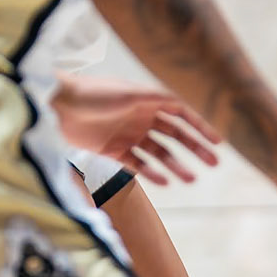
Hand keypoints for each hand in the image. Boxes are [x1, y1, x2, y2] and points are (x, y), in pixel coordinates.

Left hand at [53, 78, 222, 185]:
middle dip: (195, 148)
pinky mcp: (112, 151)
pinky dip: (151, 173)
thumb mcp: (128, 94)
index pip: (183, 114)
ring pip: (159, 153)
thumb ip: (155, 100)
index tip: (218, 141)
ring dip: (176, 165)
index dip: (202, 127)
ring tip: (191, 179)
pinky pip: (137, 164)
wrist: (57, 107)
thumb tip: (182, 103)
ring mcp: (128, 135)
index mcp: (149, 100)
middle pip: (176, 136)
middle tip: (214, 164)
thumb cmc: (93, 94)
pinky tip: (165, 181)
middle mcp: (142, 117)